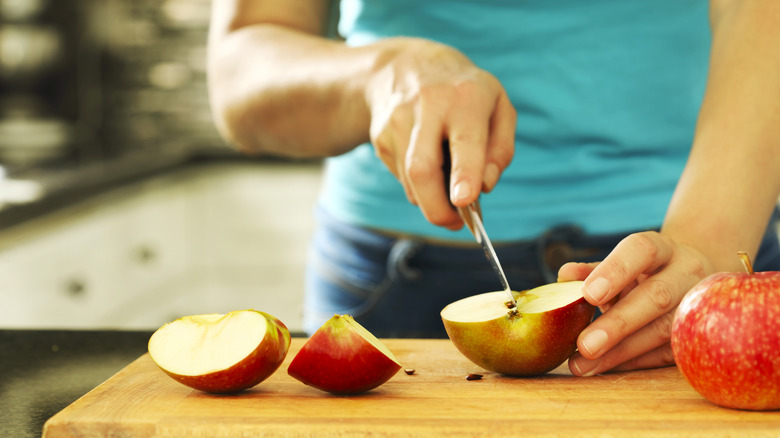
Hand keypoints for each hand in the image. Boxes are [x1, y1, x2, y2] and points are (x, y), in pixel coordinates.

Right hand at [365, 38, 515, 228]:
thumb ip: (501, 150)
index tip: (464, 201)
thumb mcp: (498, 108)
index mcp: (465, 97)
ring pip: (410, 180)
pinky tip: (428, 168)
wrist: (405, 66)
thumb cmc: (465, 93)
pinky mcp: (380, 136)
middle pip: (422, 168)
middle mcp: (428, 106)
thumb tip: (484, 187)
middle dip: (437, 207)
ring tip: (447, 194)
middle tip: (454, 223)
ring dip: (430, 200)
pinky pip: (401, 176)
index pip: (464, 141)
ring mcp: (397, 121)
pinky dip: (418, 185)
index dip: (464, 173)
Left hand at [557, 231, 713, 375]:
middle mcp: (686, 272)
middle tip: (584, 345)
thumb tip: (564, 277)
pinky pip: (667, 353)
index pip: (642, 250)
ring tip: (583, 365)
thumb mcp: (619, 265)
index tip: (588, 294)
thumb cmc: (643, 273)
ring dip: (620, 352)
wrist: (691, 280)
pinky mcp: (698, 335)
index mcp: (661, 248)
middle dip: (618, 324)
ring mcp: (698, 305)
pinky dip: (633, 361)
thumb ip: (591, 270)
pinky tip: (605, 367)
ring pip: (663, 330)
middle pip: (657, 296)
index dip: (615, 271)